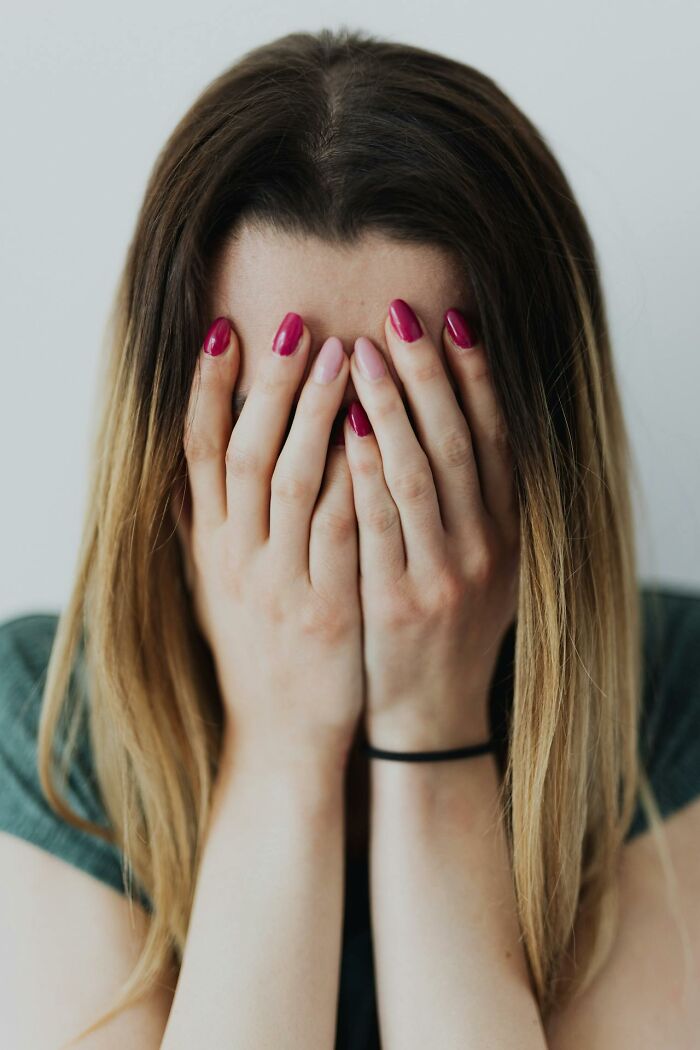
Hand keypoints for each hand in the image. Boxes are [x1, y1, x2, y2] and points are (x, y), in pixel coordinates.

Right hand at [171, 314, 363, 769]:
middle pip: (248, 455)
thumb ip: (204, 530)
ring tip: (343, 354)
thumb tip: (189, 470)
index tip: (225, 331)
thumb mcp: (216, 591)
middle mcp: (238, 561)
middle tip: (297, 324)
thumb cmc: (257, 653)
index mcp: (210, 549)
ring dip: (316, 414)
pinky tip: (377, 430)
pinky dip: (355, 476)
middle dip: (271, 386)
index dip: (208, 390)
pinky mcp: (328, 608)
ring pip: (294, 483)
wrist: (283, 736)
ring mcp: (281, 585)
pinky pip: (341, 530)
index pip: (199, 454)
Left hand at [342, 299, 519, 750]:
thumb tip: (457, 421)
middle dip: (428, 374)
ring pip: (420, 474)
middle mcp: (486, 547)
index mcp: (509, 531)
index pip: (496, 437)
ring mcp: (445, 574)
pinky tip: (344, 425)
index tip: (453, 319)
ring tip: (358, 351)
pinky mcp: (401, 601)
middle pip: (457, 442)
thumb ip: (476, 501)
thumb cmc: (449, 628)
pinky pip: (380, 524)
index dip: (477, 376)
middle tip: (399, 314)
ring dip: (392, 406)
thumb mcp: (482, 565)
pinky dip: (365, 470)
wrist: (433, 715)